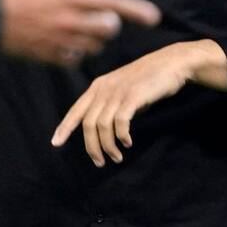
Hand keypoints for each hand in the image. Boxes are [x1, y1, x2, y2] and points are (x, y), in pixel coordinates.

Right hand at [0, 0, 159, 66]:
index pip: (112, 3)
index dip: (136, 10)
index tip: (154, 17)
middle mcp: (70, 20)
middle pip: (109, 29)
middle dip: (109, 24)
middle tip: (98, 20)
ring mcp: (61, 41)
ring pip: (94, 46)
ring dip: (92, 39)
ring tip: (74, 29)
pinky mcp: (50, 56)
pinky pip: (75, 59)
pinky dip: (74, 53)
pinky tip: (61, 43)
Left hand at [50, 40, 226, 165]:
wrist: (171, 63)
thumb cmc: (147, 81)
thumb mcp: (122, 92)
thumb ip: (110, 106)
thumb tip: (102, 132)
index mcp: (98, 86)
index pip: (76, 110)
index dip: (64, 127)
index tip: (55, 143)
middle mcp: (103, 88)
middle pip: (88, 124)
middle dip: (91, 147)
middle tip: (100, 163)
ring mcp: (118, 91)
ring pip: (102, 126)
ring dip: (108, 146)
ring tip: (117, 157)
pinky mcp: (133, 96)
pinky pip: (120, 121)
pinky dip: (121, 135)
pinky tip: (128, 142)